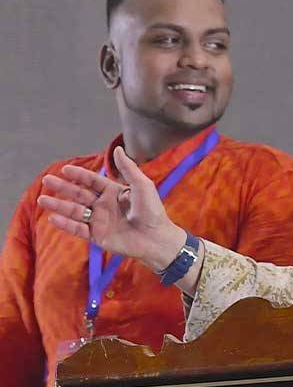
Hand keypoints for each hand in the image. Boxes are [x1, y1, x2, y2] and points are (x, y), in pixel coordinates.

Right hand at [38, 146, 185, 270]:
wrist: (156, 238)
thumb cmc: (152, 211)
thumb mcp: (142, 185)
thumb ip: (129, 168)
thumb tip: (117, 148)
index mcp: (114, 192)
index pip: (92, 181)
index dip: (79, 175)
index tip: (65, 169)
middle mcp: (104, 205)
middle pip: (79, 194)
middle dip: (63, 187)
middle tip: (47, 180)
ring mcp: (99, 221)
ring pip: (74, 211)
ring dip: (58, 205)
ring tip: (43, 199)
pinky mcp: (97, 236)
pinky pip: (78, 229)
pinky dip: (65, 224)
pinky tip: (53, 218)